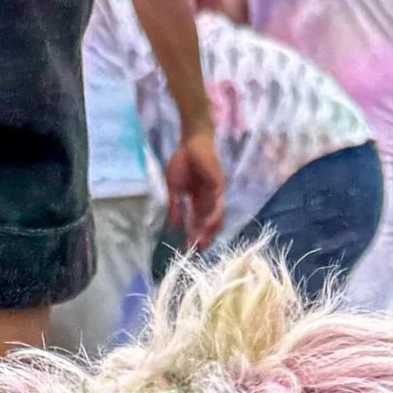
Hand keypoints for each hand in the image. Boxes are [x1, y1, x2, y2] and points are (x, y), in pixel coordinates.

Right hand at [167, 129, 225, 251]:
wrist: (191, 141)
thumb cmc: (182, 160)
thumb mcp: (174, 188)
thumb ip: (175, 206)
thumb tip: (173, 226)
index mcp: (197, 202)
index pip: (196, 223)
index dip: (191, 236)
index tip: (185, 249)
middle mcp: (208, 202)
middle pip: (208, 226)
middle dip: (202, 239)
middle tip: (194, 252)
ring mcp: (215, 196)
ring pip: (216, 220)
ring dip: (209, 233)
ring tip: (200, 244)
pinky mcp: (219, 188)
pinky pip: (219, 208)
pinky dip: (213, 219)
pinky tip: (206, 228)